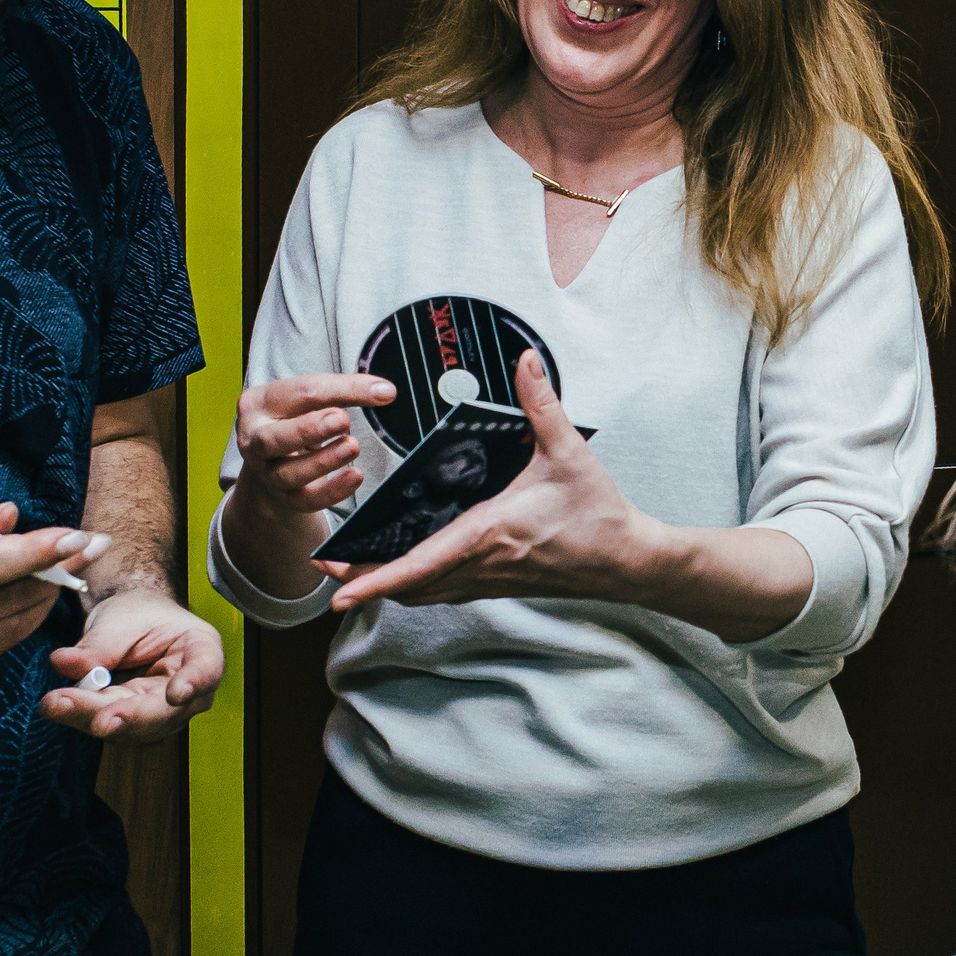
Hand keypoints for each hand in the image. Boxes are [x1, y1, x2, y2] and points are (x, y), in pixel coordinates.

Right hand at [0, 502, 95, 698]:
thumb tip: (12, 516)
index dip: (36, 552)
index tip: (75, 537)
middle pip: (5, 599)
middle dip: (54, 573)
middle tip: (85, 550)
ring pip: (9, 629)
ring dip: (43, 601)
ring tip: (60, 576)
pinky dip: (14, 626)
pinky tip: (22, 607)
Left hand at [42, 591, 224, 740]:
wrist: (131, 622)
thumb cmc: (138, 614)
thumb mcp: (121, 616)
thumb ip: (98, 643)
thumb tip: (63, 663)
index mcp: (201, 649)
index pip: (206, 668)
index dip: (194, 682)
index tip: (175, 694)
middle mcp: (191, 690)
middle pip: (162, 710)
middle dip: (125, 716)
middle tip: (97, 719)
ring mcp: (164, 713)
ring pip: (132, 726)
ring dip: (92, 717)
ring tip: (57, 703)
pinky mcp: (135, 723)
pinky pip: (109, 724)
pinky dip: (81, 716)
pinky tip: (57, 706)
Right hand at [231, 372, 396, 521]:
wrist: (271, 457)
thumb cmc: (293, 418)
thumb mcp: (307, 399)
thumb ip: (342, 391)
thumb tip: (384, 392)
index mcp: (258, 403)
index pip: (299, 392)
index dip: (342, 389)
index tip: (382, 392)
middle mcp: (254, 439)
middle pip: (274, 438)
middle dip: (308, 429)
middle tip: (341, 420)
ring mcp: (266, 472)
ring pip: (289, 473)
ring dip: (324, 461)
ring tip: (352, 447)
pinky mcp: (283, 497)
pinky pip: (306, 500)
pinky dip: (332, 491)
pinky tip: (354, 477)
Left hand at [329, 354, 648, 609]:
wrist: (627, 562)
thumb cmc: (598, 514)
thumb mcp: (569, 453)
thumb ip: (542, 405)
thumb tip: (524, 361)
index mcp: (490, 532)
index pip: (421, 563)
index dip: (376, 577)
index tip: (341, 586)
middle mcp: (482, 564)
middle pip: (410, 585)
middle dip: (365, 582)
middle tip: (328, 572)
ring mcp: (490, 580)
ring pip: (425, 594)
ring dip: (388, 587)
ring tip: (353, 574)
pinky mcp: (499, 583)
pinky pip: (445, 591)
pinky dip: (416, 586)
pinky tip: (405, 573)